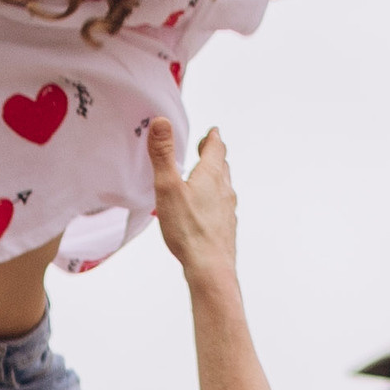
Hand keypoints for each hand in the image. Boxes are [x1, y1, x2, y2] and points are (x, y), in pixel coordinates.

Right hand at [148, 120, 236, 280]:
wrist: (210, 267)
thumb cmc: (188, 229)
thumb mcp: (168, 187)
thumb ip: (163, 154)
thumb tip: (161, 122)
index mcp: (211, 176)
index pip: (216, 148)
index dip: (213, 137)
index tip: (212, 131)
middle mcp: (224, 190)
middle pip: (222, 166)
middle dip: (214, 155)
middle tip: (208, 148)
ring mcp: (228, 210)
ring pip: (224, 187)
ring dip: (216, 177)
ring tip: (206, 176)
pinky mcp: (226, 228)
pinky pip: (222, 207)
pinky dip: (215, 199)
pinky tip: (206, 210)